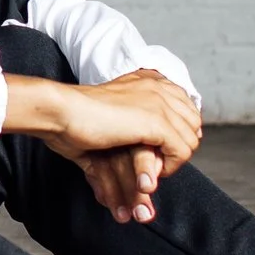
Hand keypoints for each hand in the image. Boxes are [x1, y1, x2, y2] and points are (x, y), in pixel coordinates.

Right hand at [2, 69, 200, 223]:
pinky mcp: (156, 123)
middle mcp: (158, 87)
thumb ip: (133, 121)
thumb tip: (150, 145)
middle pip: (193, 122)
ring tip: (153, 172)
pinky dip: (171, 167)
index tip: (161, 151)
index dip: (178, 132)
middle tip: (159, 164)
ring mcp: (159, 103)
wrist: (61, 112)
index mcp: (148, 80)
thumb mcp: (110, 115)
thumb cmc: (73, 118)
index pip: (185, 107)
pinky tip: (150, 173)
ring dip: (174, 160)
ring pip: (190, 138)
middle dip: (180, 146)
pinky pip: (182, 150)